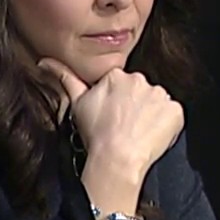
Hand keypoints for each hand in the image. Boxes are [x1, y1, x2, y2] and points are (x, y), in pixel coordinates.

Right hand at [38, 59, 183, 176]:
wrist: (117, 158)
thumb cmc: (95, 134)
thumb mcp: (75, 104)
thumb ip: (64, 78)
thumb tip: (44, 62)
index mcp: (116, 76)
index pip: (118, 84)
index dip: (113, 101)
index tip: (109, 116)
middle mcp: (140, 80)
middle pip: (138, 91)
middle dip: (132, 105)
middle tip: (121, 126)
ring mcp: (160, 95)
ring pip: (154, 102)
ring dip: (148, 114)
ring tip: (135, 132)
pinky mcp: (175, 110)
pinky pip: (171, 115)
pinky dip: (163, 125)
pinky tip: (149, 135)